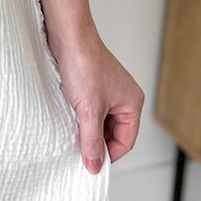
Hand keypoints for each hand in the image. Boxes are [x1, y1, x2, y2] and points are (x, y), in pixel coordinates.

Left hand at [48, 26, 143, 173]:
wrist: (68, 35)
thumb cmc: (84, 64)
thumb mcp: (88, 110)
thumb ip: (92, 140)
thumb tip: (94, 166)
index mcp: (132, 104)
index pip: (126, 141)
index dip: (109, 155)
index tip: (91, 164)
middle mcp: (123, 97)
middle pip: (113, 133)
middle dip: (96, 141)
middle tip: (78, 150)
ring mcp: (107, 90)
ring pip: (100, 121)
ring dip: (86, 129)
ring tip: (72, 132)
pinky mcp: (91, 85)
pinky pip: (90, 109)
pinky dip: (80, 117)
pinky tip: (68, 118)